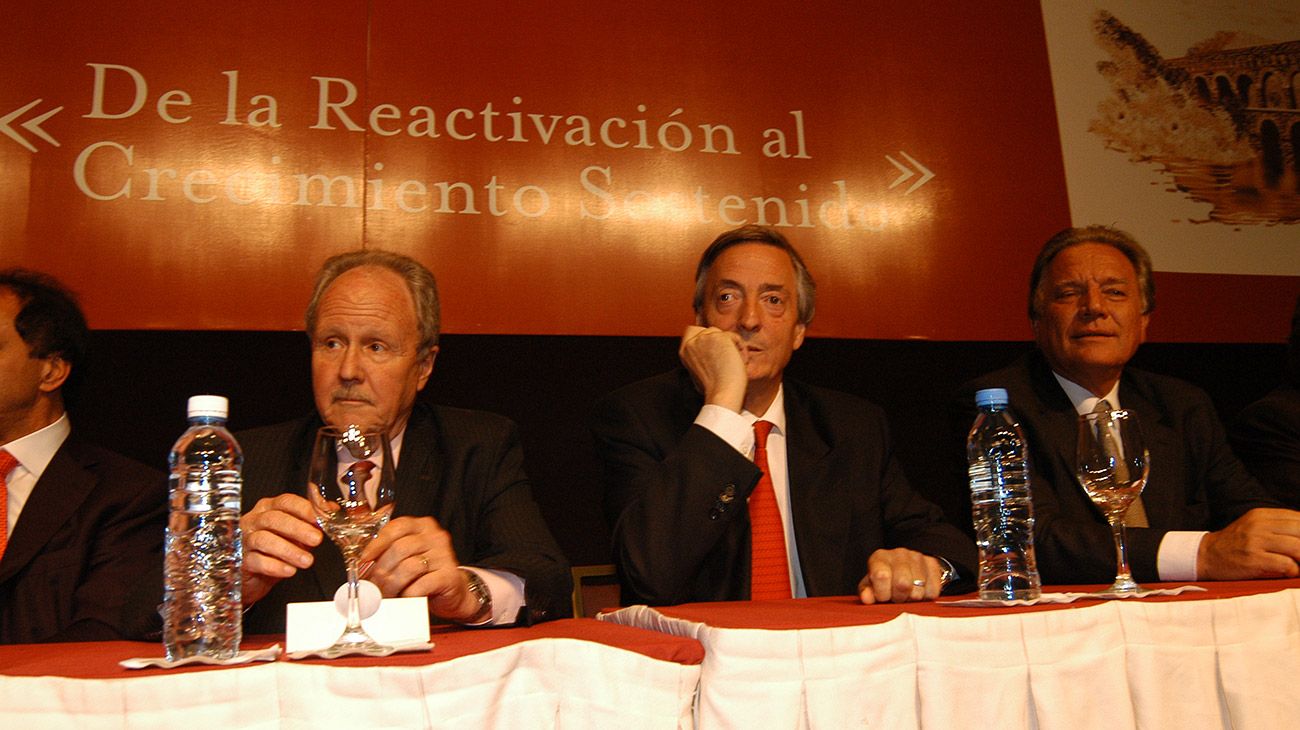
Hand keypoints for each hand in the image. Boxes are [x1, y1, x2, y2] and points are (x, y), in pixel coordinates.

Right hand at [241, 493, 322, 605]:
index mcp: (268, 508)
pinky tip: (289, 570)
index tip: (320, 519)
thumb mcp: (294, 534)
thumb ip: (310, 521)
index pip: (286, 501)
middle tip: (316, 540)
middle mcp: (254, 520)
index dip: (304, 509)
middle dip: (298, 529)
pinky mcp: (239, 560)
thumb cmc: (274, 550)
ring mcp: (244, 540)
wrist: (253, 577)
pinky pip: (256, 561)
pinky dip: (274, 566)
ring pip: (264, 539)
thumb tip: (332, 510)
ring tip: (307, 560)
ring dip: (288, 550)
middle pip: (274, 519)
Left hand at [359, 516, 483, 621]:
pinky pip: (420, 585)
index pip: (396, 528)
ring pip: (409, 568)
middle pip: (400, 549)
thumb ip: (387, 552)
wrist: (454, 592)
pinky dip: (407, 594)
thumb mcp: (407, 556)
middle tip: (372, 586)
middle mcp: (435, 536)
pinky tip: (403, 598)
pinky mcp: (449, 576)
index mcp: (422, 526)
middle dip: (381, 571)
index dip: (377, 543)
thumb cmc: (424, 573)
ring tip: (385, 595)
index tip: (363, 559)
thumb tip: (360, 563)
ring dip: (392, 585)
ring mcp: (445, 555)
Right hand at [679, 325, 747, 411]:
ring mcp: (704, 338)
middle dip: (721, 341)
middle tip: (727, 359)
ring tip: (734, 363)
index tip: (716, 351)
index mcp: (684, 351)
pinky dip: (741, 349)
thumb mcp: (699, 370)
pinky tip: (740, 362)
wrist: (722, 394)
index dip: (706, 337)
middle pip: (711, 330)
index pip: (693, 331)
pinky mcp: (719, 337)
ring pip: (723, 334)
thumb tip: (712, 349)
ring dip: (732, 347)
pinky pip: (735, 337)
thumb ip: (700, 355)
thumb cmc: (714, 388)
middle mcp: (691, 342)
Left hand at [857, 548, 942, 603]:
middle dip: (899, 597)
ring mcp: (917, 557)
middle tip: (897, 598)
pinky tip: (919, 592)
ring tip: (907, 595)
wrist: (905, 569)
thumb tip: (867, 598)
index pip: (881, 576)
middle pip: (903, 584)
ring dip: (912, 599)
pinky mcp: (932, 564)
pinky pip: (933, 591)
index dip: (883, 593)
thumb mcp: (871, 586)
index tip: (884, 598)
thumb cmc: (885, 581)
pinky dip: (926, 598)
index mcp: (880, 558)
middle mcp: (899, 553)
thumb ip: (867, 593)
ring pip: (919, 590)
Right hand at [1197, 508, 1299, 579]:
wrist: (1206, 555)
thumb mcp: (1253, 526)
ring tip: (1299, 565)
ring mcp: (1255, 541)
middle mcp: (1259, 525)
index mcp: (1261, 515)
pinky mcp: (1253, 559)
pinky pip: (1286, 564)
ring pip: (1297, 548)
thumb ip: (1277, 526)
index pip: (1297, 518)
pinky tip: (1289, 572)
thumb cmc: (1234, 544)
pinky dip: (1294, 571)